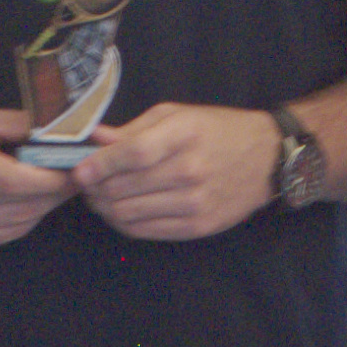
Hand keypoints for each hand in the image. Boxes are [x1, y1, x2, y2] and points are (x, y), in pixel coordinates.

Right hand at [0, 106, 78, 254]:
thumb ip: (16, 125)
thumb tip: (60, 132)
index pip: (16, 181)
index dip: (51, 180)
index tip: (75, 170)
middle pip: (21, 205)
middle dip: (55, 193)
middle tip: (76, 178)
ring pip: (18, 223)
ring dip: (44, 207)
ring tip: (56, 189)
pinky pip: (5, 235)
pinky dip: (25, 220)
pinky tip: (30, 203)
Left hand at [75, 103, 276, 242]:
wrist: (267, 159)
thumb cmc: (218, 130)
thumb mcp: (178, 115)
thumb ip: (134, 129)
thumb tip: (95, 139)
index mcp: (185, 135)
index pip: (134, 153)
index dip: (100, 165)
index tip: (79, 170)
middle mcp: (190, 171)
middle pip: (126, 188)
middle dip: (95, 188)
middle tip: (85, 184)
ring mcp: (195, 203)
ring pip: (130, 214)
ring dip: (105, 208)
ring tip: (99, 197)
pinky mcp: (197, 226)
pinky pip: (146, 231)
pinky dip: (123, 223)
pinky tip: (118, 211)